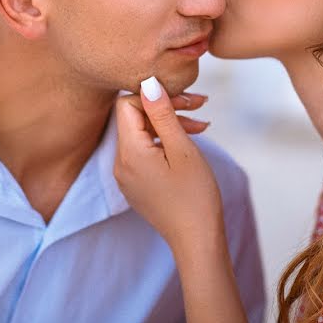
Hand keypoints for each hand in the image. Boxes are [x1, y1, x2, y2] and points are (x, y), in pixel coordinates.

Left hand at [114, 76, 246, 322]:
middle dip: (166, 107)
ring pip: (142, 133)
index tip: (182, 99)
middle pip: (134, 117)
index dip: (153, 96)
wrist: (197, 239)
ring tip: (203, 123)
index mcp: (129, 152)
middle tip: (200, 103)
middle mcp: (120, 162)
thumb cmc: (194, 195)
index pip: (126, 104)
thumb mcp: (182, 148)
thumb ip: (163, 114)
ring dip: (170, 122)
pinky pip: (145, 150)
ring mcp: (126, 174)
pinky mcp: (136, 182)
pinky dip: (165, 140)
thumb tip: (148, 83)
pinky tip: (191, 138)